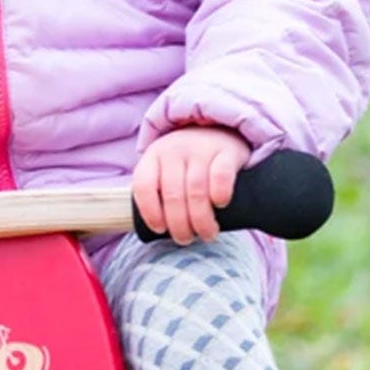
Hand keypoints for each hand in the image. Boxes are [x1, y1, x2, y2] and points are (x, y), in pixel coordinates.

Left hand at [133, 125, 251, 244]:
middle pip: (172, 195)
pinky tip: (221, 205)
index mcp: (153, 156)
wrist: (220, 129)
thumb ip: (157, 191)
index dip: (150, 212)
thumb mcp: (165, 168)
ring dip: (201, 219)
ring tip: (207, 234)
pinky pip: (220, 175)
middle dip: (179, 225)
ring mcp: (200, 149)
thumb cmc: (188, 161)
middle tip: (186, 240)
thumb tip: (154, 232)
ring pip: (195, 190)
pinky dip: (220, 194)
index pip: (143, 186)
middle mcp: (174, 150)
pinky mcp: (225, 151)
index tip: (160, 229)